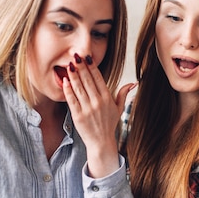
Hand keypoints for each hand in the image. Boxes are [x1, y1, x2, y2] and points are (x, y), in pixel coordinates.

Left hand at [62, 56, 127, 177]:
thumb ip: (124, 94)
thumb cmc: (109, 124)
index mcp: (107, 98)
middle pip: (88, 80)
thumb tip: (133, 83)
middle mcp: (98, 102)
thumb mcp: (119, 109)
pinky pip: (72, 99)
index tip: (87, 57)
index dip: (92, 66)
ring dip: (73, 75)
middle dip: (81, 67)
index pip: (98, 78)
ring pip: (79, 88)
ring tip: (68, 64)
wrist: (101, 142)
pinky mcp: (78, 115)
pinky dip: (68, 89)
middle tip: (75, 55)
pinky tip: (64, 80)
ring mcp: (87, 109)